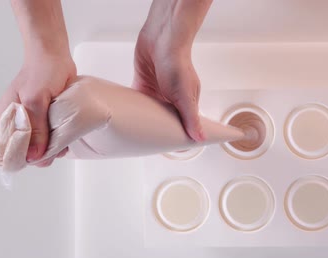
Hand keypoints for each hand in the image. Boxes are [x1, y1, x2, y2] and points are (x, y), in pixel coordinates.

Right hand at [0, 51, 75, 166]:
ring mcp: (26, 123)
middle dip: (43, 153)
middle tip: (58, 146)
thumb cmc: (41, 72)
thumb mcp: (36, 101)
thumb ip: (36, 130)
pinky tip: (65, 138)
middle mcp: (12, 124)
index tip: (46, 156)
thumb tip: (34, 156)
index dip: (28, 158)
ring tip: (64, 140)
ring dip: (52, 147)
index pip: (11, 152)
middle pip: (25, 151)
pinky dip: (57, 140)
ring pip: (38, 146)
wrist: (53, 56)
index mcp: (3, 120)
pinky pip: (47, 138)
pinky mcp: (40, 120)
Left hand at [132, 0, 211, 141]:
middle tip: (150, 146)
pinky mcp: (143, 84)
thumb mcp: (185, 95)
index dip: (180, 137)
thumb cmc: (178, 63)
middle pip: (166, 121)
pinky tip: (127, 117)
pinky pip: (138, 101)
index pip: (185, 125)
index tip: (173, 149)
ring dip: (145, 120)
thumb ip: (191, 117)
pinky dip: (133, 108)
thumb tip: (200, 138)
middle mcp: (173, 99)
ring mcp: (157, 92)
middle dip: (160, 132)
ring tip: (137, 135)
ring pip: (151, 113)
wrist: (162, 38)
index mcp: (187, 103)